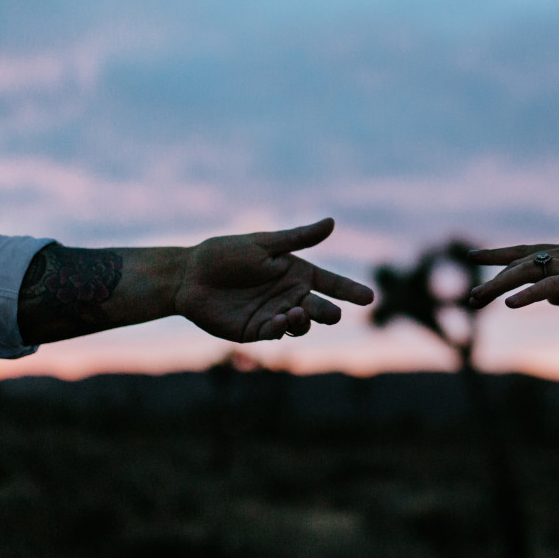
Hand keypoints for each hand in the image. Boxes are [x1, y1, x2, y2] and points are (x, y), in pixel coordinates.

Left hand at [173, 218, 373, 340]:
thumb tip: (332, 222)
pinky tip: (277, 320)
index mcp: (296, 272)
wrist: (189, 276)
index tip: (369, 298)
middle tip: (331, 313)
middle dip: (329, 312)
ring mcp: (274, 315)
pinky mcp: (256, 332)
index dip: (350, 290)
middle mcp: (289, 295)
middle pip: (320, 308)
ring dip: (304, 322)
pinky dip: (281, 329)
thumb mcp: (264, 244)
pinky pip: (277, 334)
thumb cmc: (225, 254)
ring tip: (295, 314)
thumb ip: (299, 239)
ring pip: (302, 325)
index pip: (331, 283)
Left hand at [466, 239, 558, 308]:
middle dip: (494, 280)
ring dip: (501, 286)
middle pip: (521, 264)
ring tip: (477, 299)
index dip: (499, 253)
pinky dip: (529, 294)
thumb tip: (551, 300)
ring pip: (529, 272)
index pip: (526, 250)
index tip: (473, 254)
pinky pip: (552, 287)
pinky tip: (512, 304)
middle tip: (470, 297)